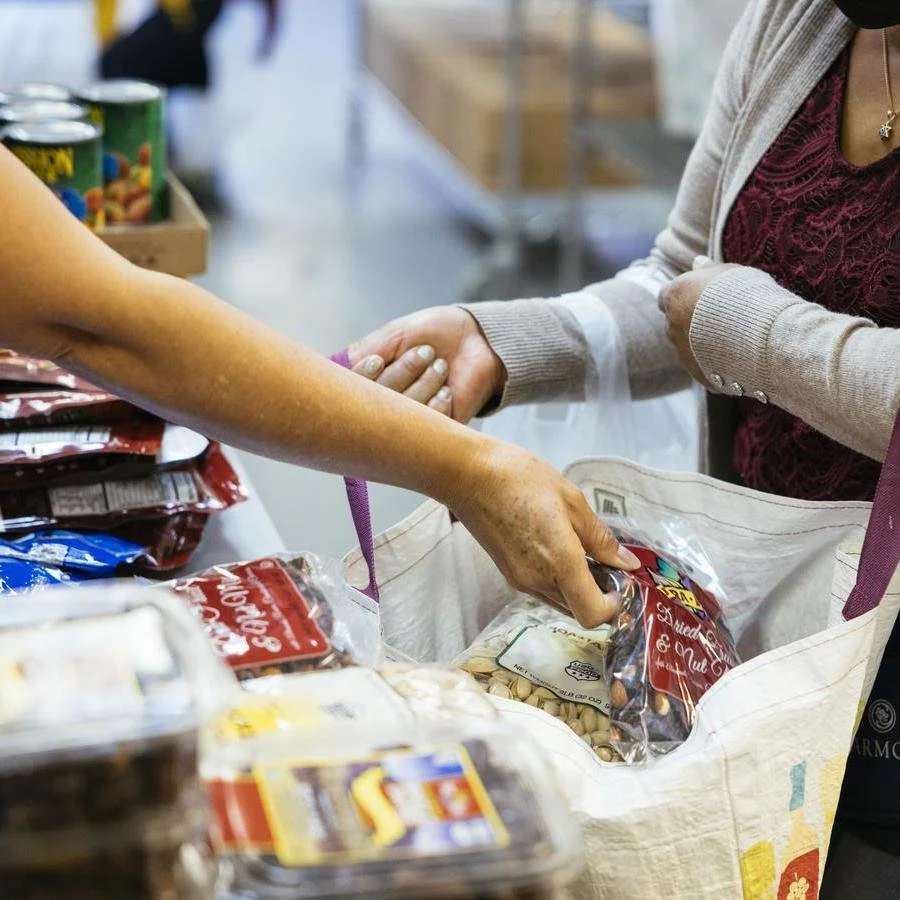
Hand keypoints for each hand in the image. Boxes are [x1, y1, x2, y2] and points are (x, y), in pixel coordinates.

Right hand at [348, 307, 505, 422]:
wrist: (473, 339)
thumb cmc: (430, 333)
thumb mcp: (393, 336)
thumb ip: (364, 353)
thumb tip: (341, 371)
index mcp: (368, 383)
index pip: (350, 394)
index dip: (363, 380)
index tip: (378, 360)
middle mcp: (383, 407)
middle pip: (376, 405)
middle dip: (402, 375)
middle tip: (426, 352)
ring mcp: (408, 423)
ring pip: (402, 417)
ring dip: (424, 385)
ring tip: (441, 364)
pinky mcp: (433, 434)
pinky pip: (426, 428)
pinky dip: (436, 404)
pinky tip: (447, 389)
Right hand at [446, 439, 640, 627]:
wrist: (468, 475)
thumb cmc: (521, 479)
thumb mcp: (571, 500)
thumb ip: (600, 538)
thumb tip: (627, 563)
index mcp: (560, 563)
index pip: (592, 614)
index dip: (613, 606)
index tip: (619, 580)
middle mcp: (538, 581)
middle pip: (578, 610)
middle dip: (598, 592)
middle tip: (605, 559)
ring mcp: (520, 580)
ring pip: (560, 601)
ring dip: (577, 586)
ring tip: (581, 549)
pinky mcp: (508, 574)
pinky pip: (543, 589)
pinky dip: (558, 578)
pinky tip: (557, 546)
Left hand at [658, 262, 737, 384]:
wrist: (757, 333)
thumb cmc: (744, 294)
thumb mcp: (727, 272)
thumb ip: (708, 271)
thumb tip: (697, 263)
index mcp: (673, 298)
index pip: (666, 297)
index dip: (683, 297)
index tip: (698, 297)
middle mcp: (671, 327)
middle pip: (675, 324)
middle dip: (692, 322)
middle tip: (720, 318)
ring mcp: (682, 353)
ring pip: (688, 347)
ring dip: (704, 343)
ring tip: (735, 338)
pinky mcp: (698, 374)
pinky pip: (705, 367)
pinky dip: (716, 363)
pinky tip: (738, 356)